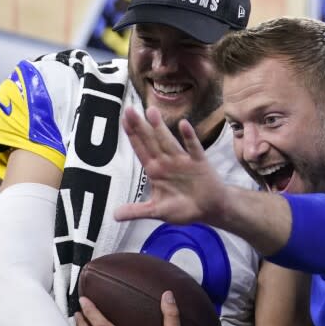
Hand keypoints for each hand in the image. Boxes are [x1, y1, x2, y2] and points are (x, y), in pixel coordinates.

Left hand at [114, 106, 227, 225]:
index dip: (132, 135)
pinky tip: (184, 125)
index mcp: (155, 171)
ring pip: (169, 142)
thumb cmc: (183, 207)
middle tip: (129, 109)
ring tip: (151, 112)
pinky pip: (193, 149)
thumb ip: (137, 211)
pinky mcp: (199, 163)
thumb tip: (114, 216)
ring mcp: (183, 161)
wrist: (210, 209)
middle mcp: (167, 162)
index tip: (123, 120)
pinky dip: (189, 138)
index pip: (140, 150)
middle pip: (151, 141)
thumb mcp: (157, 211)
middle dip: (140, 126)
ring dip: (160, 128)